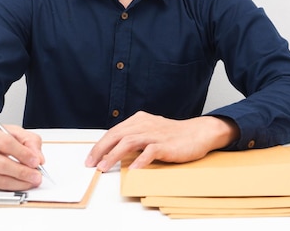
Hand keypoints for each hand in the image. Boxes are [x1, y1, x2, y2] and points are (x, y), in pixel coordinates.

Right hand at [0, 118, 44, 190]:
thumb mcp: (8, 129)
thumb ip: (27, 140)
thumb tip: (38, 158)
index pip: (5, 143)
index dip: (23, 154)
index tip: (36, 161)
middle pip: (0, 164)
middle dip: (23, 172)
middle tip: (36, 175)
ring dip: (18, 183)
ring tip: (31, 181)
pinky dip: (9, 187)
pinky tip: (18, 183)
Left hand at [85, 112, 238, 171]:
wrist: (198, 133)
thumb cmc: (173, 134)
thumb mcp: (150, 130)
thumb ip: (134, 136)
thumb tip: (114, 149)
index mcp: (139, 120)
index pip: (114, 131)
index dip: (100, 145)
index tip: (91, 158)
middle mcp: (144, 125)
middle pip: (116, 135)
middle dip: (101, 150)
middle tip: (91, 163)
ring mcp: (155, 134)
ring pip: (128, 142)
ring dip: (114, 156)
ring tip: (104, 167)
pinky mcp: (166, 145)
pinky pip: (150, 152)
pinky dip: (140, 161)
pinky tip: (134, 170)